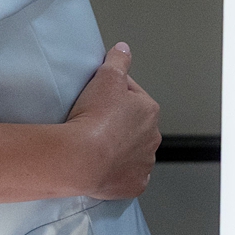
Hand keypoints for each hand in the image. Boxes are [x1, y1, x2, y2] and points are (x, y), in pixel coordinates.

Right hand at [64, 43, 161, 199]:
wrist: (81, 158)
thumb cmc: (94, 118)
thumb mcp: (106, 77)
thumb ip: (118, 59)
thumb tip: (124, 49)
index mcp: (149, 111)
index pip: (133, 95)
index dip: (113, 93)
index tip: (98, 97)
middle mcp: (153, 138)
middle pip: (134, 125)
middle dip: (119, 122)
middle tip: (94, 120)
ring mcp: (144, 164)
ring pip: (133, 151)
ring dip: (119, 147)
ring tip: (95, 143)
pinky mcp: (134, 184)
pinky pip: (128, 175)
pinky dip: (118, 170)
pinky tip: (103, 164)